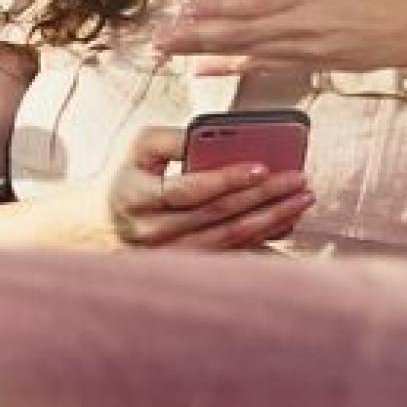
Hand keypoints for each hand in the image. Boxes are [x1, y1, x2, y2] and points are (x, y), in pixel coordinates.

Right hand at [22, 124, 311, 249]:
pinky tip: (288, 221)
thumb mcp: (140, 147)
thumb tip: (214, 138)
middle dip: (263, 196)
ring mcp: (171, 256)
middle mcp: (152, 233)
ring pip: (231, 238)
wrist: (103, 225)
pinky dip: (264, 237)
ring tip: (302, 198)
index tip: (263, 167)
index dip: (226, 178)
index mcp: (136, 197)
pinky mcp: (188, 267)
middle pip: (217, 215)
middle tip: (299, 179)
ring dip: (272, 218)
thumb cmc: (132, 176)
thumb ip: (173, 138)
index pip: (187, 190)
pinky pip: (233, 253)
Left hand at [154, 0, 406, 74]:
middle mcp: (299, 25)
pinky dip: (233, 70)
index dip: (214, 8)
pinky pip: (264, 68)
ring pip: (245, 53)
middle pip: (239, 33)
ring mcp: (303, 49)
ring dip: (205, 54)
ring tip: (170, 53)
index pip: (250, 3)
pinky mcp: (309, 64)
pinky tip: (206, 71)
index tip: (182, 9)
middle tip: (159, 40)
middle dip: (195, 37)